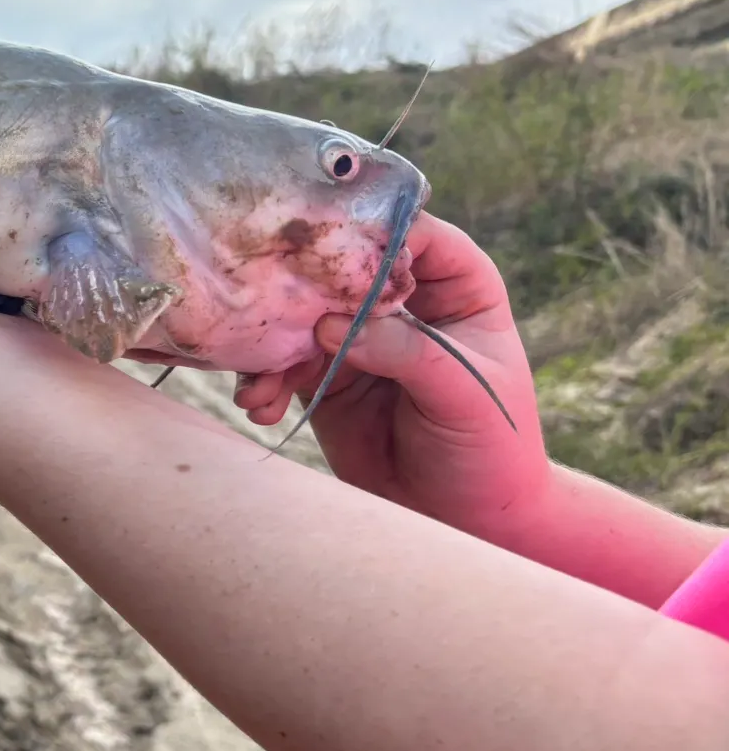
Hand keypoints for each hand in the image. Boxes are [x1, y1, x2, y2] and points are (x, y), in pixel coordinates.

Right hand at [233, 214, 554, 541]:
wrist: (467, 519)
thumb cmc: (492, 448)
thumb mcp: (463, 393)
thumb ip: (404, 351)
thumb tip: (330, 324)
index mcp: (457, 285)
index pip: (412, 233)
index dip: (369, 231)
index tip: (324, 247)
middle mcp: (403, 301)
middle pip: (342, 267)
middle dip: (299, 286)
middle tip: (264, 306)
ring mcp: (360, 339)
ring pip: (302, 316)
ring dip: (272, 346)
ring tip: (257, 386)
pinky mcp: (326, 379)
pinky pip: (284, 365)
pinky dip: (265, 381)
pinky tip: (260, 407)